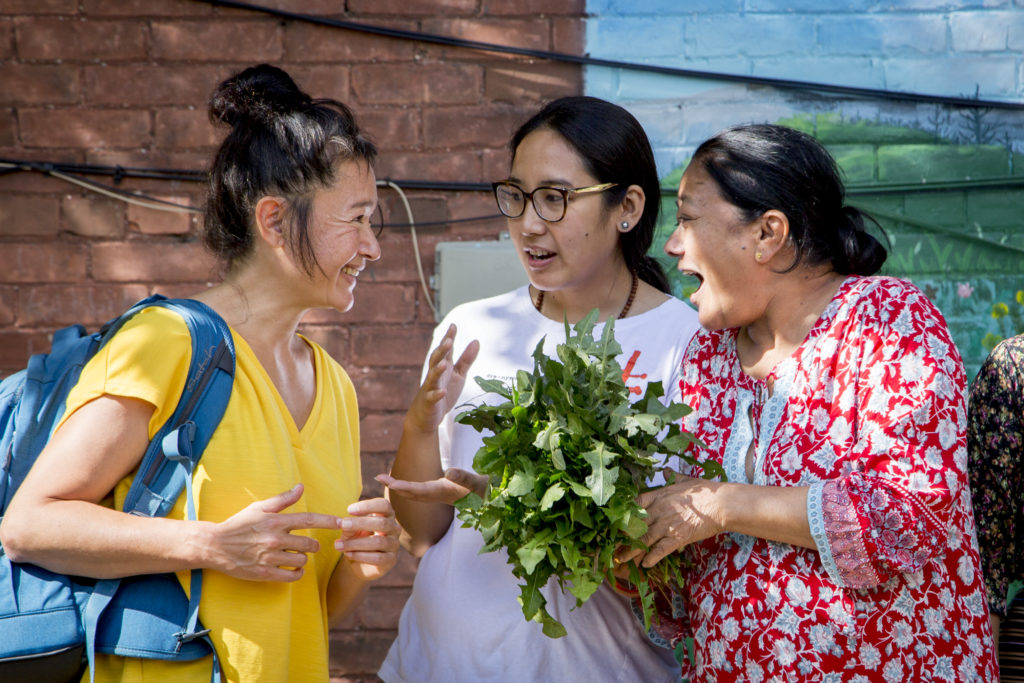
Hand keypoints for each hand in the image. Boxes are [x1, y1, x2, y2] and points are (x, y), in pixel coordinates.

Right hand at [208, 484, 343, 581]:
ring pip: (301, 561)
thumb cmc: (239, 524)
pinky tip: (294, 569)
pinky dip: (297, 573)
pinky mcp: (264, 573)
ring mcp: (270, 557)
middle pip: (309, 544)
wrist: (215, 546)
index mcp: (276, 521)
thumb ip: (283, 499)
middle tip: (308, 546)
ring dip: (303, 559)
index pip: (309, 520)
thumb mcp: (259, 508)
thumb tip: (301, 487)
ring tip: (295, 556)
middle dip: (312, 546)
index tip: (341, 522)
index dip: (328, 521)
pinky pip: (291, 576)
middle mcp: (275, 539)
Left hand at [335, 497, 400, 581]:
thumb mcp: (350, 530)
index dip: (368, 506)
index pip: (384, 505)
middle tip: (343, 525)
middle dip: (360, 523)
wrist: (359, 562)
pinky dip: (360, 556)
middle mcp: (394, 528)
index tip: (349, 510)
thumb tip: (345, 525)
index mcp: (386, 515)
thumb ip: (348, 526)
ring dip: (356, 543)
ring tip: (338, 545)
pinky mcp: (391, 560)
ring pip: (378, 541)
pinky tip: (347, 554)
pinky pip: (378, 558)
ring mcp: (394, 544)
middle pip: (382, 523)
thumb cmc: (356, 538)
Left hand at [376, 467, 486, 504]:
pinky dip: (412, 488)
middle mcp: (442, 495)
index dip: (403, 485)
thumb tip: (449, 472)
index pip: (419, 490)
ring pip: (417, 494)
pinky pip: (424, 493)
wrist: (500, 500)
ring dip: (402, 487)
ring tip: (387, 480)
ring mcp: (444, 495)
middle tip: (378, 478)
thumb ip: (465, 478)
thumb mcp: (480, 483)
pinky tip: (406, 485)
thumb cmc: (491, 491)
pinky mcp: (447, 494)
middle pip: (414, 493)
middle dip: (396, 486)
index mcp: (446, 492)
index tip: (387, 481)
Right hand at [406, 325, 479, 433]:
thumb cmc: (442, 393)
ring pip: (432, 377)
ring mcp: (430, 388)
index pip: (445, 350)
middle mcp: (434, 375)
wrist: (426, 417)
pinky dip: (436, 394)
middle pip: (436, 360)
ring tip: (444, 363)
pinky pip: (432, 398)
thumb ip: (466, 359)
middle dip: (442, 351)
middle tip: (448, 341)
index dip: (448, 338)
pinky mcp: (428, 402)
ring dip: (437, 370)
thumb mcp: (458, 375)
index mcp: (442, 367)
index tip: (453, 326)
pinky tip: (442, 392)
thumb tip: (476, 340)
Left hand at [616, 471, 725, 567]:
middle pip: (635, 526)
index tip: (617, 521)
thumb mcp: (686, 480)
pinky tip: (645, 565)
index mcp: (659, 496)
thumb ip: (674, 477)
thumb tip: (667, 471)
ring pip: (644, 540)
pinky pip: (661, 550)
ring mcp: (667, 525)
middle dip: (623, 537)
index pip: (635, 504)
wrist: (721, 504)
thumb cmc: (706, 491)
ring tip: (620, 559)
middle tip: (611, 546)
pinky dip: (652, 557)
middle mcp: (659, 510)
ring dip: (631, 551)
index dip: (625, 514)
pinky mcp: (677, 537)